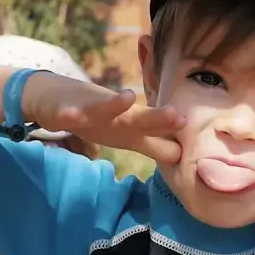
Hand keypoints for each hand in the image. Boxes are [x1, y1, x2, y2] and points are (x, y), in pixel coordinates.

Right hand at [25, 74, 184, 164]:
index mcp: (133, 128)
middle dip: (158, 118)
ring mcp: (92, 112)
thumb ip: (155, 144)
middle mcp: (117, 118)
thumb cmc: (99, 118)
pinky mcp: (68, 109)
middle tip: (179, 116)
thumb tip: (182, 156)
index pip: (159, 136)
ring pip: (105, 109)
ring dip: (116, 104)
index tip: (198, 148)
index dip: (175, 143)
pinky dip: (71, 115)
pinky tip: (73, 117)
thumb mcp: (128, 135)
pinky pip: (69, 114)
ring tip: (127, 97)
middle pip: (139, 119)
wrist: (56, 99)